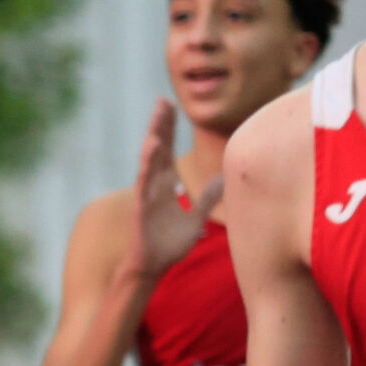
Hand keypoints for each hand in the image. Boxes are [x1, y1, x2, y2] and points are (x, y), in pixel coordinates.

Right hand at [124, 99, 222, 279]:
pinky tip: (153, 144)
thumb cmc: (169, 245)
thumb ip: (207, 198)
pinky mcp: (143, 204)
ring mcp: (148, 192)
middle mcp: (156, 184)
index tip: (172, 106)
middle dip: (161, 124)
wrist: (153, 266)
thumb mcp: (196, 219)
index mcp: (166, 185)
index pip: (169, 151)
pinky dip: (149, 162)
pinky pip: (145, 179)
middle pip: (159, 148)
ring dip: (154, 134)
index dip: (170, 129)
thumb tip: (223, 180)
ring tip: (158, 113)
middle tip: (163, 100)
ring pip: (151, 158)